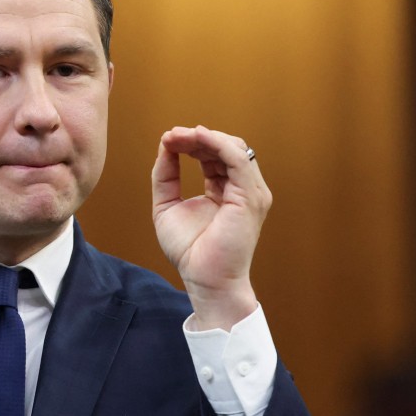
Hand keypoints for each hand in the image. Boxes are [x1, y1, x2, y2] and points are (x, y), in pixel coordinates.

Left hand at [151, 125, 271, 330]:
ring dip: (205, 137)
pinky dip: (217, 144)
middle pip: (225, 147)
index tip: (167, 139)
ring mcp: (251, 192)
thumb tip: (165, 146)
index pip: (214, 155)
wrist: (204, 280)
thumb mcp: (167, 205)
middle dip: (197, 137)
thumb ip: (165, 176)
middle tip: (171, 135)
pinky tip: (197, 137)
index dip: (192, 142)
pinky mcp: (250, 197)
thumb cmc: (190, 251)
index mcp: (226, 190)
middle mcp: (243, 188)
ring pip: (234, 148)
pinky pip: (238, 160)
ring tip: (178, 136)